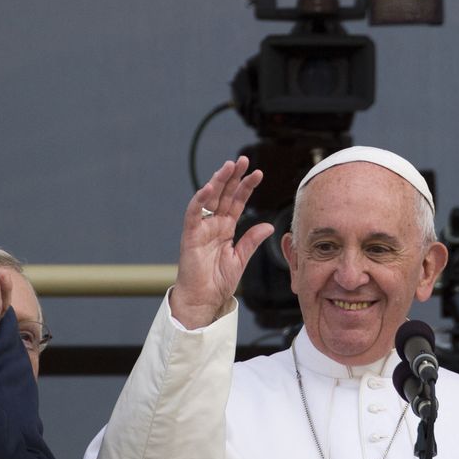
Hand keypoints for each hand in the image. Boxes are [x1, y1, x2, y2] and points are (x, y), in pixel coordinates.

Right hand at [170, 156, 273, 328]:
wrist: (203, 299)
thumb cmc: (217, 282)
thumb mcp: (240, 259)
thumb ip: (251, 241)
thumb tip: (268, 226)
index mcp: (225, 229)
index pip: (236, 202)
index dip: (246, 187)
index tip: (258, 174)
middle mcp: (213, 225)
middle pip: (223, 195)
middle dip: (233, 177)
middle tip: (243, 160)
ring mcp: (201, 228)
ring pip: (209, 199)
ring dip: (218, 181)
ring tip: (229, 166)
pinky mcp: (190, 235)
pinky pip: (193, 214)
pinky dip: (200, 199)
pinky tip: (210, 187)